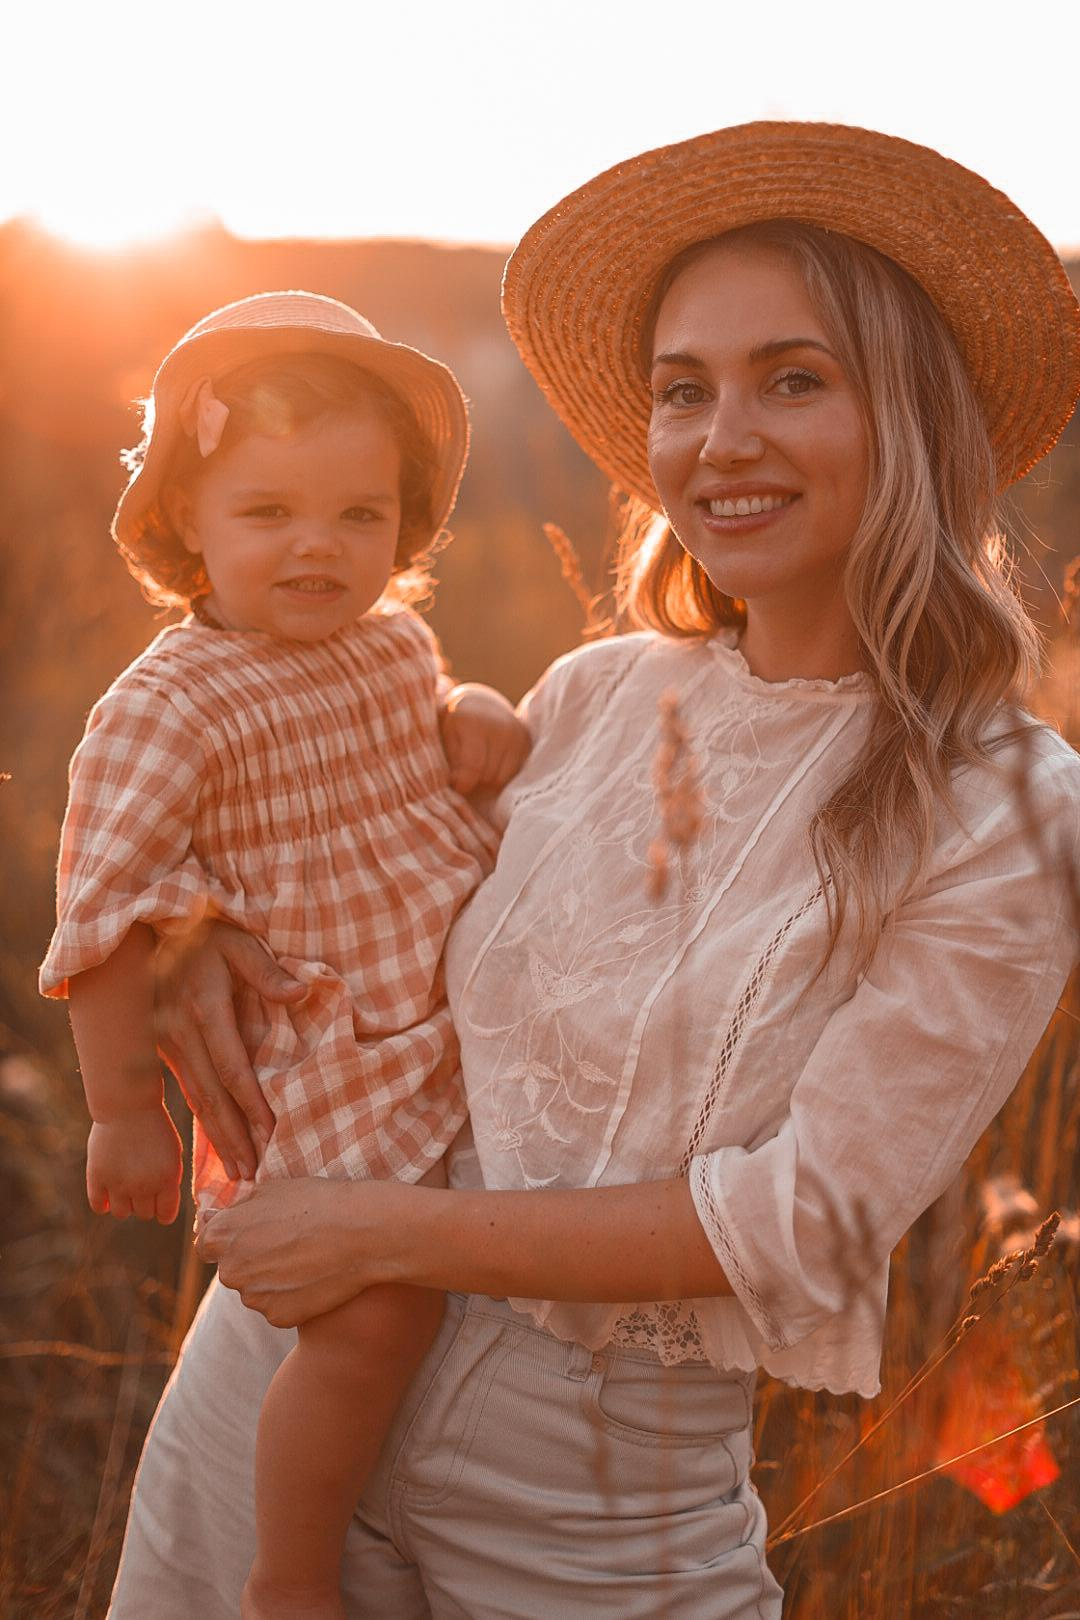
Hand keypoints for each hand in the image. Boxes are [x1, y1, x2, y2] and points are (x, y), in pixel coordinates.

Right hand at [87, 1108, 183, 1223]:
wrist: (128, 1105)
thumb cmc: (155, 1127)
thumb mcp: (173, 1153)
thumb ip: (169, 1181)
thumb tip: (162, 1208)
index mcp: (168, 1180)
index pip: (165, 1216)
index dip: (163, 1209)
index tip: (159, 1201)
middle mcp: (144, 1186)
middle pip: (143, 1214)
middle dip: (144, 1202)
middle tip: (141, 1182)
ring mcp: (118, 1184)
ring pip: (121, 1214)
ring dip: (124, 1203)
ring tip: (124, 1184)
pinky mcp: (97, 1178)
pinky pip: (98, 1206)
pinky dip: (102, 1203)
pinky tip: (107, 1189)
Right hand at [155, 922, 305, 1181]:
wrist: (154, 928)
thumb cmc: (207, 934)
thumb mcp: (238, 941)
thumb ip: (266, 970)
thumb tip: (299, 993)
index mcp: (204, 1009)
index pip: (233, 1068)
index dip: (252, 1105)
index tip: (272, 1134)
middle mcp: (181, 1033)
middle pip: (212, 1096)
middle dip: (234, 1138)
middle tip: (254, 1175)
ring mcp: (168, 1044)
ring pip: (197, 1100)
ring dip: (217, 1138)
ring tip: (239, 1172)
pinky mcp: (164, 1049)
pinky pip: (188, 1091)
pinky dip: (204, 1121)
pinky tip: (218, 1143)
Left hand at [196, 1178, 407, 1327]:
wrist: (361, 1233)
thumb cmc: (317, 1201)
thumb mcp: (270, 1189)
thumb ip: (235, 1208)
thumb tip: (210, 1217)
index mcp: (222, 1235)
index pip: (205, 1244)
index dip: (228, 1236)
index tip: (252, 1231)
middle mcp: (230, 1271)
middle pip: (233, 1268)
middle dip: (251, 1258)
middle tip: (288, 1241)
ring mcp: (254, 1298)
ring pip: (256, 1289)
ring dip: (271, 1278)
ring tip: (306, 1257)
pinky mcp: (278, 1318)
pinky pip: (277, 1307)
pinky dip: (291, 1296)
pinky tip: (315, 1276)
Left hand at [439, 683, 530, 794]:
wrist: (479, 705)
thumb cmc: (455, 727)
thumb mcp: (444, 739)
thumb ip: (451, 763)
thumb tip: (460, 786)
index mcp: (472, 721)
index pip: (472, 768)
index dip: (462, 784)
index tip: (455, 786)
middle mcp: (499, 725)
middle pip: (489, 776)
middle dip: (476, 781)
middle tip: (466, 773)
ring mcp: (516, 732)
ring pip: (503, 778)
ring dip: (489, 781)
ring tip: (479, 768)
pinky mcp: (526, 740)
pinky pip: (515, 773)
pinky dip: (502, 774)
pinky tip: (492, 762)